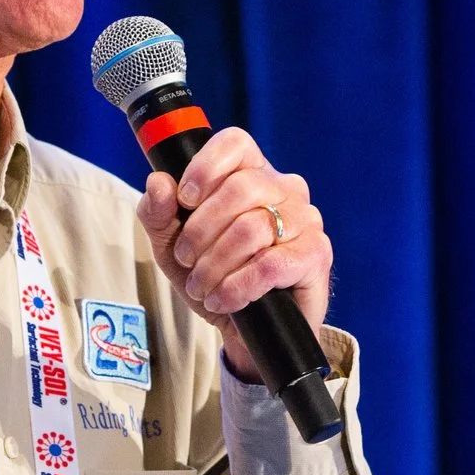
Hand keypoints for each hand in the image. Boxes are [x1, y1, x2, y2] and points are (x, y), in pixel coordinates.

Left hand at [135, 127, 331, 382]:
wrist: (246, 331)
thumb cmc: (214, 278)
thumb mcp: (172, 247)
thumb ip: (159, 213)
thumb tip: (159, 183)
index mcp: (252, 173)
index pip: (235, 143)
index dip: (205, 167)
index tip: (185, 200)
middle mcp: (285, 189)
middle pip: (241, 188)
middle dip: (201, 230)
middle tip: (186, 259)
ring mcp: (305, 220)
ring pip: (252, 228)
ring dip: (215, 265)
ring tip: (202, 286)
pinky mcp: (316, 255)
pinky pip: (270, 264)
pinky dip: (237, 287)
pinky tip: (223, 300)